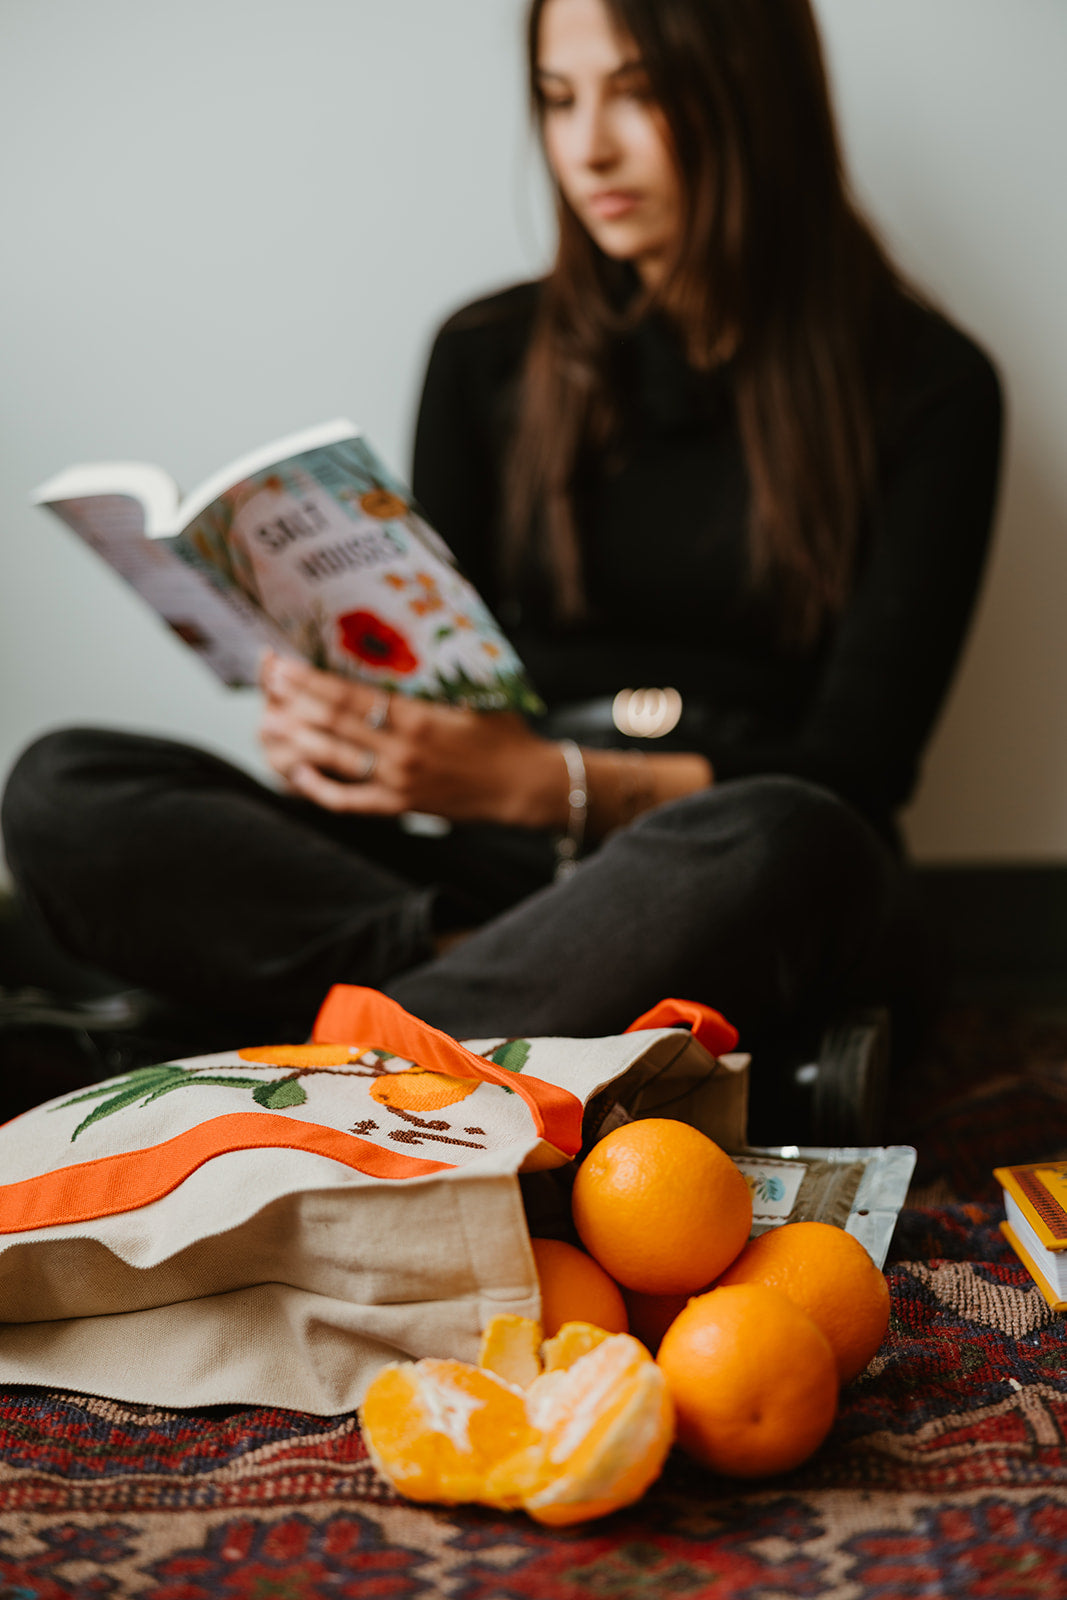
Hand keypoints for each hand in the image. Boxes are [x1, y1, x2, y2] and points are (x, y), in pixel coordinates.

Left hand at [258, 653, 564, 825]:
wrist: (524, 784)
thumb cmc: (502, 731)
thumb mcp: (475, 692)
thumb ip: (437, 674)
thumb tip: (405, 638)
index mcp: (419, 717)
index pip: (351, 696)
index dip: (312, 681)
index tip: (284, 665)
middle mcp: (402, 750)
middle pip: (335, 724)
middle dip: (296, 702)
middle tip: (268, 684)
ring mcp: (398, 781)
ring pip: (335, 759)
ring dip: (298, 740)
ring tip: (267, 723)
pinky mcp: (401, 806)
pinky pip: (351, 801)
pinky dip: (321, 790)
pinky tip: (297, 775)